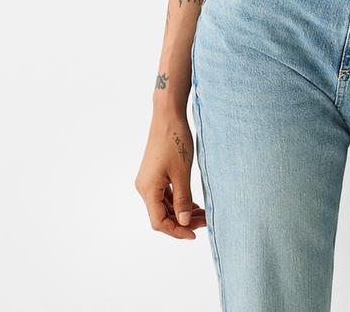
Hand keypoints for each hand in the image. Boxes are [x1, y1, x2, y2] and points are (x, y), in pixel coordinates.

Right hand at [135, 111, 206, 238]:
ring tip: (203, 213)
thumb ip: (183, 199)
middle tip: (205, 222)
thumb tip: (184, 222)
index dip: (176, 231)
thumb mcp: (182, 173)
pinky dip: (178, 201)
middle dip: (182, 221)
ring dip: (181, 211)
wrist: (168, 116)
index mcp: (148, 189)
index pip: (159, 222)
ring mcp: (148, 180)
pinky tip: (192, 203)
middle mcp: (144, 187)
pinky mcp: (154, 174)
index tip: (194, 234)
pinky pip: (165, 194)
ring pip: (164, 205)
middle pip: (161, 215)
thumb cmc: (175, 141)